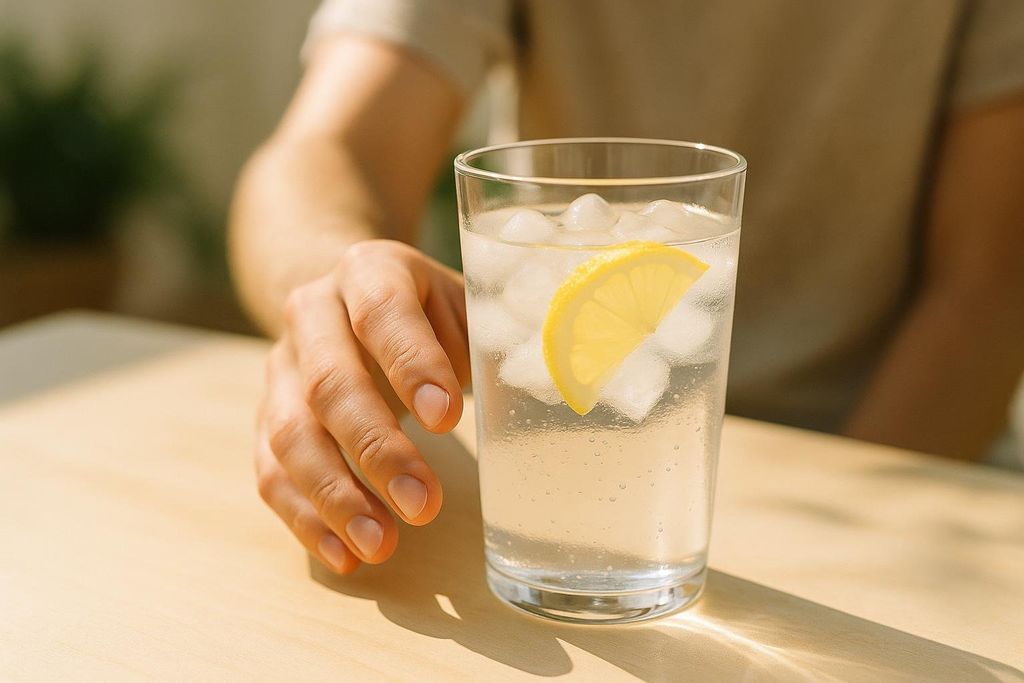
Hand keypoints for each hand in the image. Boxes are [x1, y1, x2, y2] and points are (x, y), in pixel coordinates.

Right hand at [254, 240, 469, 572]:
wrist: (341, 295)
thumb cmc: (424, 309)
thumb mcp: (461, 301)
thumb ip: (489, 337)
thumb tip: (539, 389)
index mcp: (369, 271)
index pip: (383, 313)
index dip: (411, 365)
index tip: (446, 419)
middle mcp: (312, 314)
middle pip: (331, 384)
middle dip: (377, 449)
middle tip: (423, 504)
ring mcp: (280, 368)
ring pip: (291, 435)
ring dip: (336, 495)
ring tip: (382, 544)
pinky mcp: (265, 416)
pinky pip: (272, 471)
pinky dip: (307, 517)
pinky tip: (345, 554)